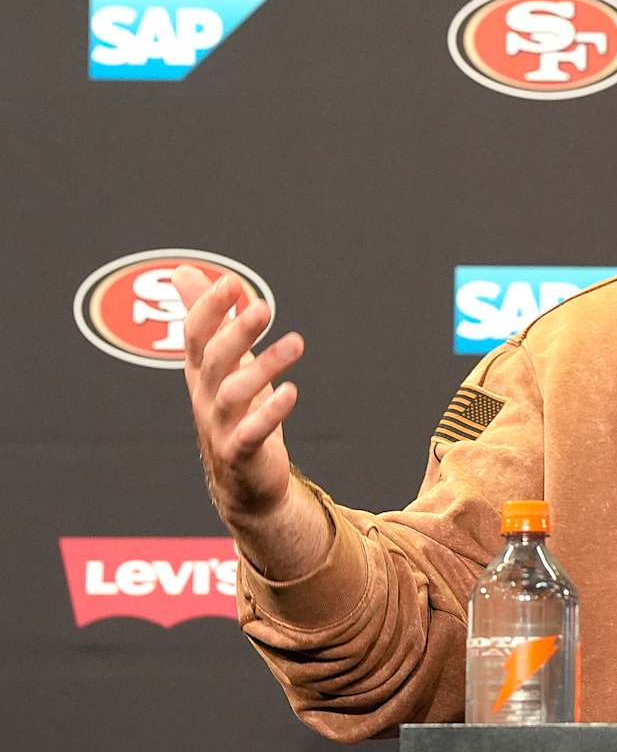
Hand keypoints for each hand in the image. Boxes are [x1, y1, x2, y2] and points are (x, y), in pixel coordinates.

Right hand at [174, 265, 304, 518]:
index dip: (208, 309)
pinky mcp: (241, 452)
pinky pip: (253, 431)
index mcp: (201, 371)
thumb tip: (183, 271)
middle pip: (215, 360)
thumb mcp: (222, 361)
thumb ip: (208, 316)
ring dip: (264, 365)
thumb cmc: (234, 411)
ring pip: (234, 393)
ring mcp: (221, 425)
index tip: (230, 281)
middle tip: (263, 306)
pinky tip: (291, 391)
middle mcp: (205, 396)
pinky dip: (271, 411)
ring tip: (297, 342)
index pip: (196, 335)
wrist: (242, 480)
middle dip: (236, 332)